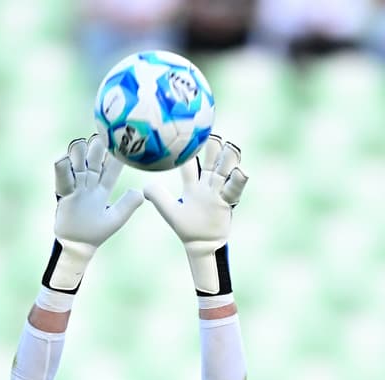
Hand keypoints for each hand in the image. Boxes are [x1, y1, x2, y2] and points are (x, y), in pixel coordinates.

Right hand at [43, 135, 143, 294]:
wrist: (79, 245)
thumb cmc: (97, 232)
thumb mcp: (115, 218)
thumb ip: (127, 205)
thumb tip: (141, 192)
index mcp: (102, 189)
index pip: (110, 169)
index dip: (115, 157)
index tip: (121, 142)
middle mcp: (88, 184)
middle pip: (93, 162)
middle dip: (96, 149)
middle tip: (101, 135)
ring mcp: (76, 187)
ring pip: (77, 165)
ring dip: (78, 154)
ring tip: (82, 143)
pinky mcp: (63, 194)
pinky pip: (62, 179)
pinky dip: (62, 169)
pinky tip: (63, 158)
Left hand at [145, 136, 247, 297]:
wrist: (200, 244)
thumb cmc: (185, 228)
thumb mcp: (169, 211)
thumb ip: (158, 197)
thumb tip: (143, 186)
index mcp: (193, 183)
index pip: (190, 161)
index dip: (189, 147)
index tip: (189, 130)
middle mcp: (207, 183)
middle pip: (212, 159)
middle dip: (214, 147)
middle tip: (212, 133)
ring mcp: (219, 191)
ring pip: (225, 170)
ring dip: (229, 159)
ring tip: (232, 148)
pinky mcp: (228, 202)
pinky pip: (235, 189)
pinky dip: (238, 181)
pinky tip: (241, 172)